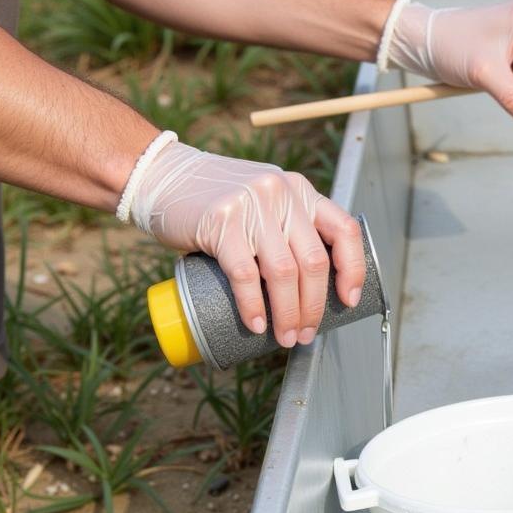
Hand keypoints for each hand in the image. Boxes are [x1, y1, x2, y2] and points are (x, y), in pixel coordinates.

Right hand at [129, 142, 364, 346]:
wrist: (159, 174)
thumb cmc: (215, 200)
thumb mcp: (263, 200)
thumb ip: (287, 225)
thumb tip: (309, 286)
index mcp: (299, 190)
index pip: (344, 230)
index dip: (353, 269)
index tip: (349, 300)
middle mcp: (281, 194)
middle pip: (313, 262)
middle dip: (314, 307)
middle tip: (305, 334)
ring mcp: (252, 206)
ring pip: (284, 273)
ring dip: (288, 314)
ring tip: (285, 337)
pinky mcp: (221, 222)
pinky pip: (246, 274)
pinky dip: (253, 305)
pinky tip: (256, 324)